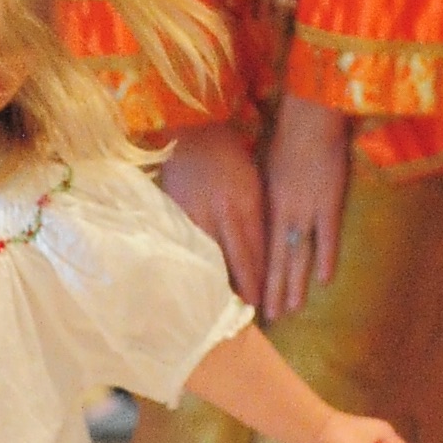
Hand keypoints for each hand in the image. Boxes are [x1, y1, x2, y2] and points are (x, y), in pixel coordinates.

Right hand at [161, 122, 266, 307]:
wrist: (193, 129)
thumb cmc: (229, 154)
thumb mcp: (252, 181)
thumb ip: (257, 215)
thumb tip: (266, 248)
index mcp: (247, 202)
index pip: (258, 248)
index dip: (263, 276)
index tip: (267, 299)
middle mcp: (224, 212)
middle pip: (238, 259)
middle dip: (246, 288)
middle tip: (253, 313)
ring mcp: (197, 213)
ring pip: (211, 257)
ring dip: (219, 283)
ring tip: (224, 306)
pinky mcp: (175, 212)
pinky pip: (187, 245)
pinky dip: (193, 265)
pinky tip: (195, 281)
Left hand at [261, 94, 350, 323]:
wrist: (308, 119)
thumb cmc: (286, 141)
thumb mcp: (265, 171)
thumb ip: (264, 198)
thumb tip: (257, 220)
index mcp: (266, 204)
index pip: (258, 248)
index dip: (256, 274)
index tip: (252, 296)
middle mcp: (283, 212)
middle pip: (276, 258)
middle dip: (273, 289)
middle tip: (270, 317)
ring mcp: (306, 208)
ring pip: (298, 253)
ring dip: (295, 283)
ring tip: (291, 309)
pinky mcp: (329, 200)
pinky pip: (327, 235)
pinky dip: (325, 257)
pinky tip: (323, 280)